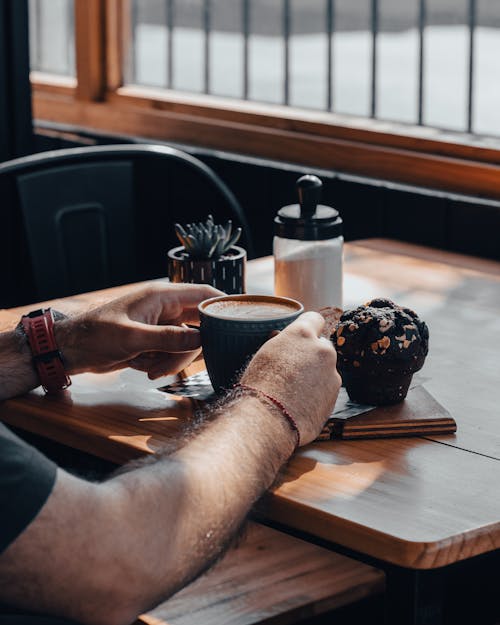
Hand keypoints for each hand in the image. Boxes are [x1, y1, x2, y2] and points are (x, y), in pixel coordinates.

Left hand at [55, 283, 221, 378]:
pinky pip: (173, 353)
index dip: (224, 305)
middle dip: (188, 349)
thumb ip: (169, 338)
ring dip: (172, 360)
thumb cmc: (95, 335)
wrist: (71, 350)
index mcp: (161, 296)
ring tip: (149, 369)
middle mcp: (165, 309)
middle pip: (198, 326)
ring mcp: (161, 326)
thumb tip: (202, 338)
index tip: (241, 321)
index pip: (203, 295)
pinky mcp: (155, 341)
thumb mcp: (132, 338)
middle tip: (170, 365)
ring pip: (186, 344)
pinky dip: (162, 364)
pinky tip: (142, 368)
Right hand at [240, 312, 340, 444]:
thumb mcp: (264, 354)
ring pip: (326, 369)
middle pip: (322, 346)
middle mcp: (322, 350)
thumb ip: (281, 343)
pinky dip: (318, 393)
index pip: (314, 319)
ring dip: (316, 375)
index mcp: (302, 334)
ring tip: (295, 391)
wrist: (268, 419)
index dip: (308, 327)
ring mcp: (332, 373)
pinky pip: (327, 388)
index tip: (303, 337)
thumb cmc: (259, 385)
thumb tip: (281, 336)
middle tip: (295, 368)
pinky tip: (301, 403)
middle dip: (312, 355)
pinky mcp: (335, 395)